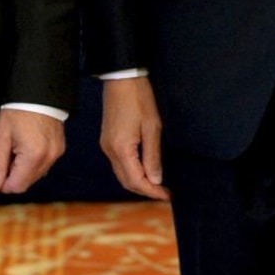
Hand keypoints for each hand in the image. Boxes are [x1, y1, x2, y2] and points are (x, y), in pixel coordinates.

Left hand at [0, 107, 66, 194]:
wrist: (38, 93)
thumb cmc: (18, 111)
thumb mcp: (0, 137)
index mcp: (33, 157)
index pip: (16, 187)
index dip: (3, 182)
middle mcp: (49, 158)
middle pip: (27, 183)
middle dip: (14, 174)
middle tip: (8, 152)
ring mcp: (57, 154)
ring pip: (36, 175)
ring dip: (24, 169)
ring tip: (18, 146)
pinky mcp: (60, 149)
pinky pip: (44, 165)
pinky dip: (34, 161)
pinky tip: (28, 145)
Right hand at [100, 77, 168, 200]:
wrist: (121, 78)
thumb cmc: (139, 99)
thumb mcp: (152, 127)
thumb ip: (153, 156)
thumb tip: (156, 180)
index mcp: (121, 149)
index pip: (136, 181)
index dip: (152, 191)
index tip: (167, 195)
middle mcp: (110, 151)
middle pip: (127, 181)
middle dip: (145, 190)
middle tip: (165, 192)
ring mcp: (106, 146)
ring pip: (122, 174)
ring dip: (139, 182)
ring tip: (158, 184)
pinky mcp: (108, 140)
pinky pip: (119, 164)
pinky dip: (132, 172)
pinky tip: (145, 170)